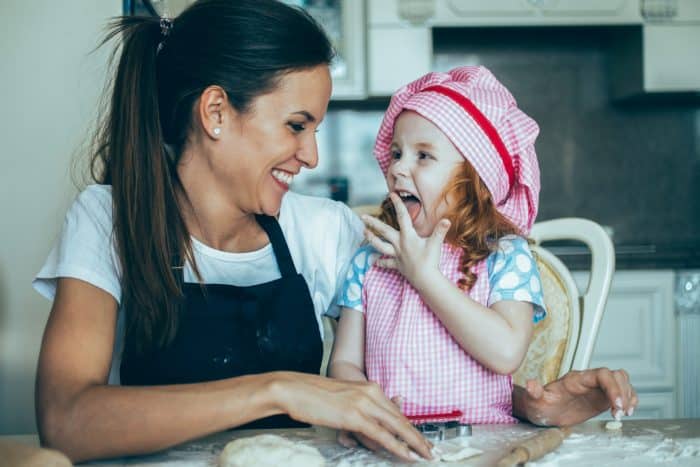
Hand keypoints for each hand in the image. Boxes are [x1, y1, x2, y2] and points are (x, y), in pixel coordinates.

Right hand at [274, 373, 431, 461]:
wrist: (294, 388)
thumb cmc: (313, 396)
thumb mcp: (342, 400)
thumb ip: (358, 409)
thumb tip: (366, 426)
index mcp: (368, 387)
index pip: (395, 410)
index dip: (410, 426)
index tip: (420, 438)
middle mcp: (370, 393)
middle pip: (401, 418)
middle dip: (418, 436)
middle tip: (431, 450)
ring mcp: (363, 403)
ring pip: (397, 426)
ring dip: (414, 443)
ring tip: (426, 455)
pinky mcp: (354, 416)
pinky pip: (382, 434)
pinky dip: (398, 446)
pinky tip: (408, 455)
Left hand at [361, 193, 449, 290]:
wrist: (426, 279)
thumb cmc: (431, 260)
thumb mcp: (436, 243)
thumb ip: (440, 230)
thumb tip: (447, 220)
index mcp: (408, 236)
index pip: (402, 217)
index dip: (398, 204)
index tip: (391, 194)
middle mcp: (399, 244)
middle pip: (384, 231)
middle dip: (373, 223)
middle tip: (363, 217)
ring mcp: (397, 255)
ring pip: (380, 246)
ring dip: (371, 239)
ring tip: (364, 233)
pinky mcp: (397, 265)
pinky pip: (387, 264)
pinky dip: (381, 263)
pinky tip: (374, 263)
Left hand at [515, 368, 637, 426]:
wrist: (542, 411)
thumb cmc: (540, 405)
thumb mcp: (535, 401)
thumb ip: (534, 392)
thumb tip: (530, 384)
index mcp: (576, 379)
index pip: (601, 374)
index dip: (613, 387)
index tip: (616, 405)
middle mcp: (589, 381)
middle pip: (616, 375)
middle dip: (623, 393)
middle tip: (620, 413)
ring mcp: (596, 388)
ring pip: (621, 381)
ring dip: (628, 396)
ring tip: (623, 414)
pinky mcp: (601, 398)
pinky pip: (622, 392)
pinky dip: (629, 400)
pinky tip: (626, 411)